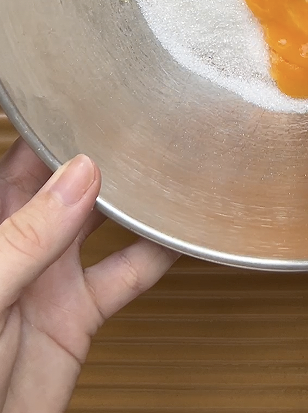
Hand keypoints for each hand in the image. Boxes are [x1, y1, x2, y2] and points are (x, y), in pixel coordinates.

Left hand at [0, 138, 178, 412]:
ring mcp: (50, 279)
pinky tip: (183, 234)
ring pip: (105, 221)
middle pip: (71, 181)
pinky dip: (160, 255)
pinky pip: (127, 274)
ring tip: (172, 165)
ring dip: (138, 197)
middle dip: (106, 151)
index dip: (56, 125)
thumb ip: (26, 237)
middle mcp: (20, 244)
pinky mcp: (77, 317)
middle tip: (146, 121)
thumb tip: (78, 176)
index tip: (94, 94)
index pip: (24, 156)